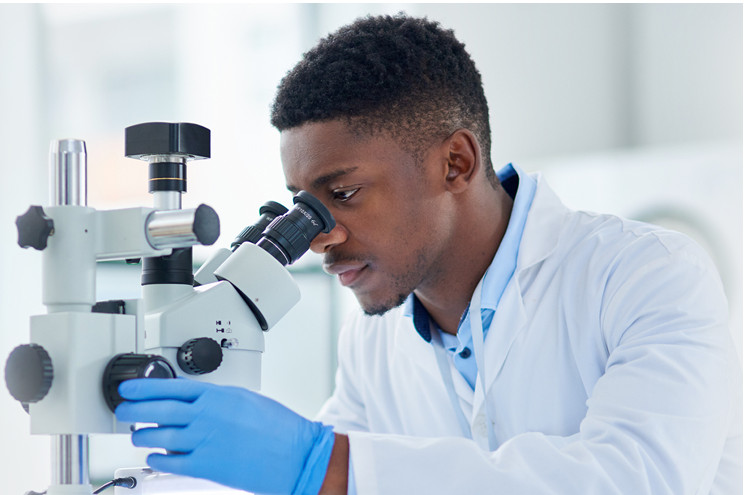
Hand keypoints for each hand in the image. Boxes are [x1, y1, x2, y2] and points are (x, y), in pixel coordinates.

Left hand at [115, 378, 334, 494]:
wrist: (295, 453)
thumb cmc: (278, 427)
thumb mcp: (247, 400)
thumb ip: (219, 400)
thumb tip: (197, 402)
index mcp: (218, 396)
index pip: (171, 388)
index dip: (145, 388)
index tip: (130, 388)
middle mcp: (207, 416)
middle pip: (159, 410)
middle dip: (135, 409)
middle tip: (123, 410)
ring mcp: (205, 441)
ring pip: (160, 436)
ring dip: (144, 435)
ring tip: (138, 435)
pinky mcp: (206, 466)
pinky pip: (172, 462)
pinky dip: (158, 458)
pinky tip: (154, 456)